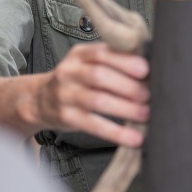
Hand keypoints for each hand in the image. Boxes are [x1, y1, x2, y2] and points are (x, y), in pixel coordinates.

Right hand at [34, 42, 149, 147]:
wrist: (40, 100)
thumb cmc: (76, 80)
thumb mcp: (86, 63)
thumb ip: (111, 61)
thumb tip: (151, 70)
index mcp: (79, 54)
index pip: (101, 52)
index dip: (124, 61)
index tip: (145, 70)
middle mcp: (69, 72)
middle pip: (99, 76)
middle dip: (127, 86)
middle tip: (148, 96)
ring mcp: (65, 95)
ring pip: (97, 101)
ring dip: (125, 109)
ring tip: (145, 115)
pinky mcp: (66, 117)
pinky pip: (93, 125)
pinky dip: (116, 133)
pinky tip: (133, 138)